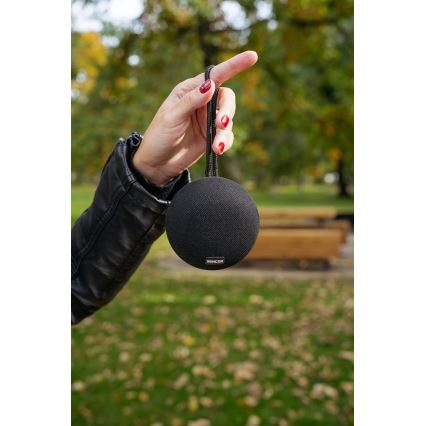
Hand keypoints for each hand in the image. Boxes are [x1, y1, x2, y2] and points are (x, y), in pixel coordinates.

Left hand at [132, 51, 257, 186]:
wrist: (157, 165)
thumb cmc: (158, 137)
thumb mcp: (171, 117)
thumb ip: (191, 101)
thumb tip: (211, 85)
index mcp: (189, 90)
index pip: (215, 75)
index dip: (234, 65)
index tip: (253, 56)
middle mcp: (201, 102)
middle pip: (226, 98)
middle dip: (228, 110)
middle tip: (221, 124)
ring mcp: (207, 120)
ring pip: (228, 119)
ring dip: (225, 132)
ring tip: (216, 145)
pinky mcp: (211, 137)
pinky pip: (226, 136)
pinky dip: (225, 142)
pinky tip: (217, 150)